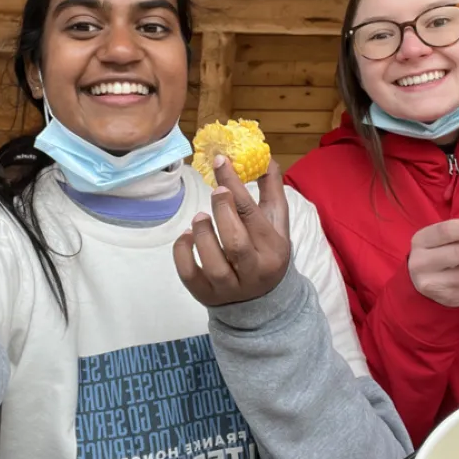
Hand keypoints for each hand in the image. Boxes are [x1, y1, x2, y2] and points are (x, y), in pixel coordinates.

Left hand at [173, 156, 290, 305]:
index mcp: (273, 249)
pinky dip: (182, 251)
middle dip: (222, 211)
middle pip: (235, 242)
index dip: (233, 184)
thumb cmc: (266, 251)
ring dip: (202, 233)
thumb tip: (264, 157)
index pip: (251, 213)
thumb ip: (271, 190)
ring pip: (212, 262)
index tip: (220, 161)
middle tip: (216, 192)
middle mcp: (253, 271)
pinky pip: (188, 274)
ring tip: (200, 217)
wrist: (260, 300)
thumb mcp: (276, 223)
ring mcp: (228, 286)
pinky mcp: (205, 294)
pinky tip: (187, 237)